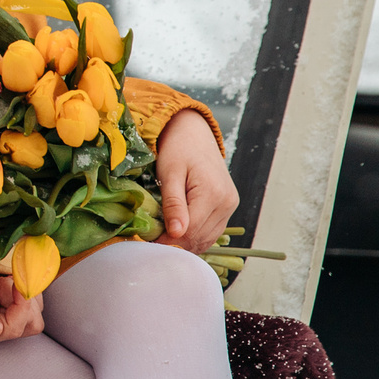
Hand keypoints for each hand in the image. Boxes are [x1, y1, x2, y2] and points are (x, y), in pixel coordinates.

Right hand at [0, 255, 45, 345]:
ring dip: (22, 293)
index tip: (11, 280)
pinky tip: (2, 278)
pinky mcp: (7, 305)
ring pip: (33, 313)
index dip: (19, 304)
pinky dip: (23, 288)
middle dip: (20, 299)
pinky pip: (30, 302)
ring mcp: (2, 317)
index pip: (13, 327)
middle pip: (29, 323)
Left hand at [156, 112, 237, 251]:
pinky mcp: (227, 206)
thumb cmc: (178, 148)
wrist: (194, 133)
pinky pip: (212, 231)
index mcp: (213, 193)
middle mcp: (227, 203)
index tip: (148, 244)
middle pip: (200, 238)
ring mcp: (230, 206)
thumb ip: (173, 204)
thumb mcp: (170, 173)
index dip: (168, 241)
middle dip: (175, 245)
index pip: (190, 230)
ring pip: (207, 238)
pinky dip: (195, 237)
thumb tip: (175, 234)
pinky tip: (178, 234)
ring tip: (162, 240)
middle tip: (151, 244)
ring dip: (186, 244)